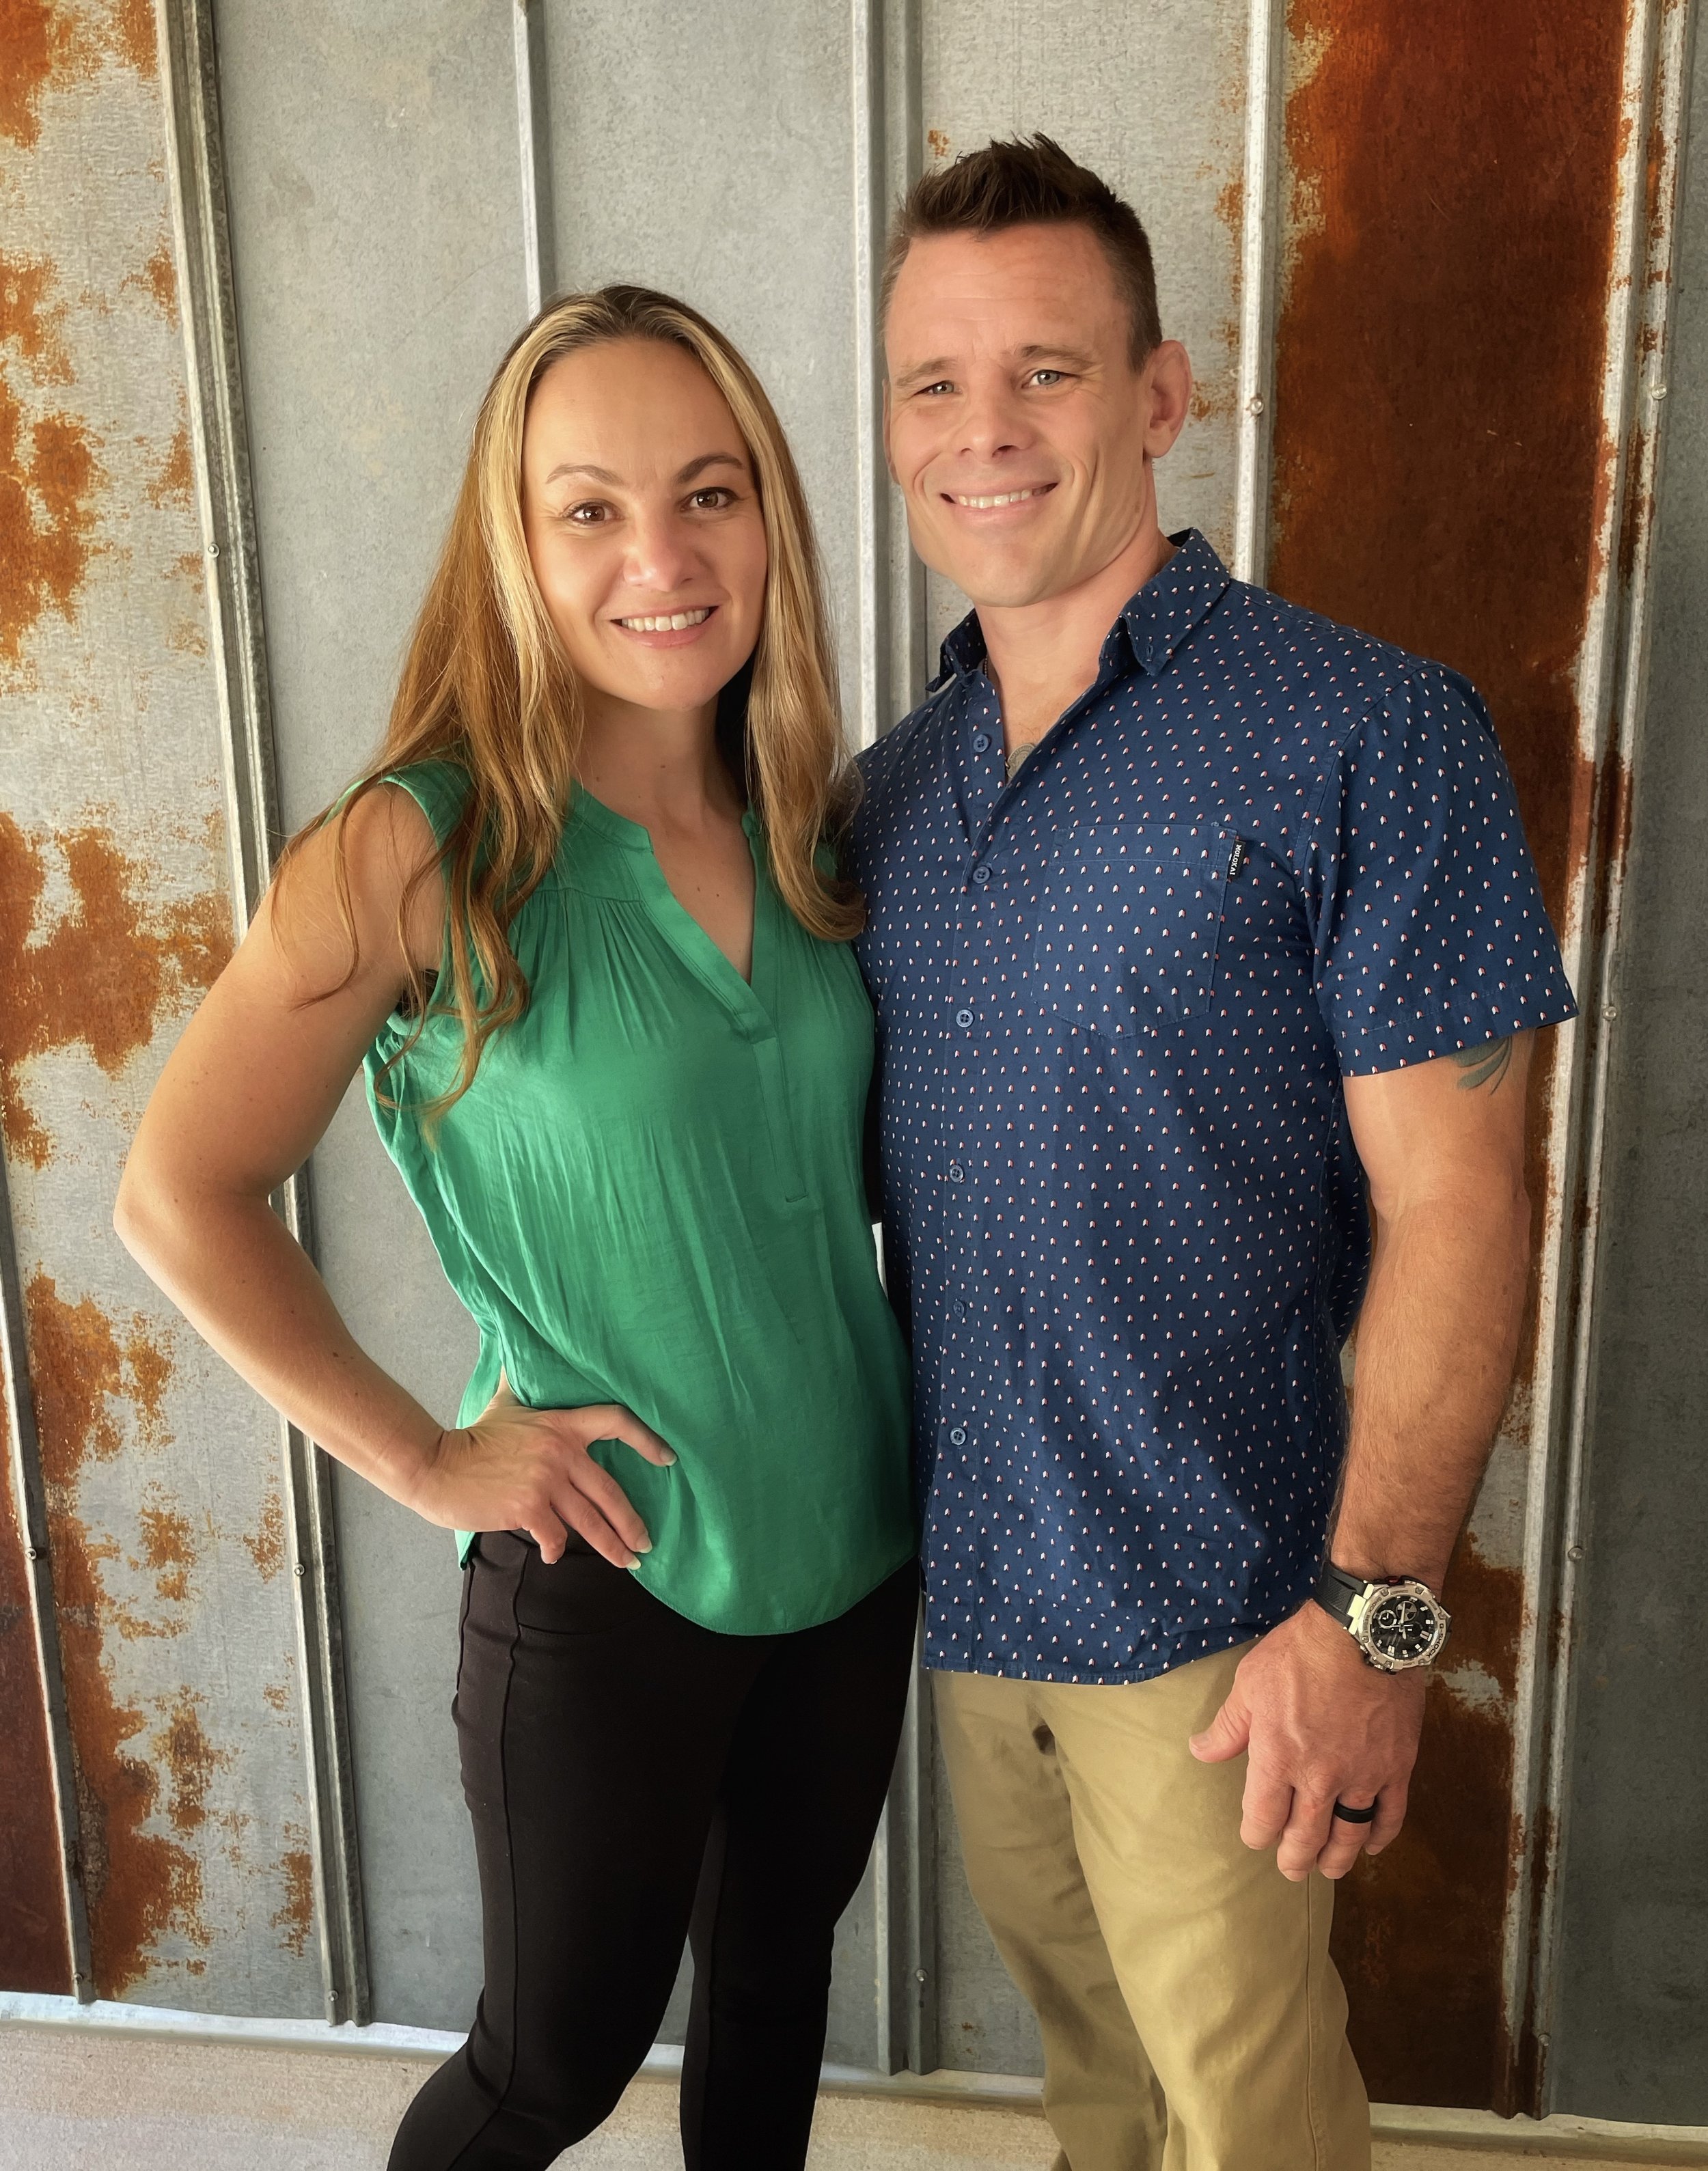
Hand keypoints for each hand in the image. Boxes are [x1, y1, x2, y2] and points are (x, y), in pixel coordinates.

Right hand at [410, 1375, 674, 1568]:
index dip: (647, 1439)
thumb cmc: (472, 1438)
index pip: (616, 1421)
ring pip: (590, 1520)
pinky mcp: (527, 1508)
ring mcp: (545, 1481)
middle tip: (647, 1543)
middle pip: (610, 1490)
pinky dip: (558, 1549)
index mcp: (560, 1424)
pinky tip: (555, 1555)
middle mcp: (559, 1452)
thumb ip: (521, 1384)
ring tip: (628, 1561)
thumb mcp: (504, 1403)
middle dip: (632, 1523)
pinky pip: (556, 1536)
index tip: (669, 1459)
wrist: (436, 1466)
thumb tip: (517, 1353)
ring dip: (612, 1546)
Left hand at [1188, 1601, 1425, 1880]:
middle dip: (1295, 1859)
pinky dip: (1381, 1835)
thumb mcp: (1250, 1683)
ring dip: (1337, 1858)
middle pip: (1306, 1838)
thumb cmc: (1300, 1653)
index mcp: (1277, 1760)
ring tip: (1327, 1868)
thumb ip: (1228, 1727)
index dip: (1257, 1834)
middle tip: (1292, 1868)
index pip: (1263, 1819)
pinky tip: (1373, 1845)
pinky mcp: (1396, 1766)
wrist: (1363, 1632)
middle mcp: (1319, 1778)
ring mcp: (1362, 1776)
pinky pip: (1390, 1814)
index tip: (1256, 1835)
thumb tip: (1200, 1752)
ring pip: (1348, 1835)